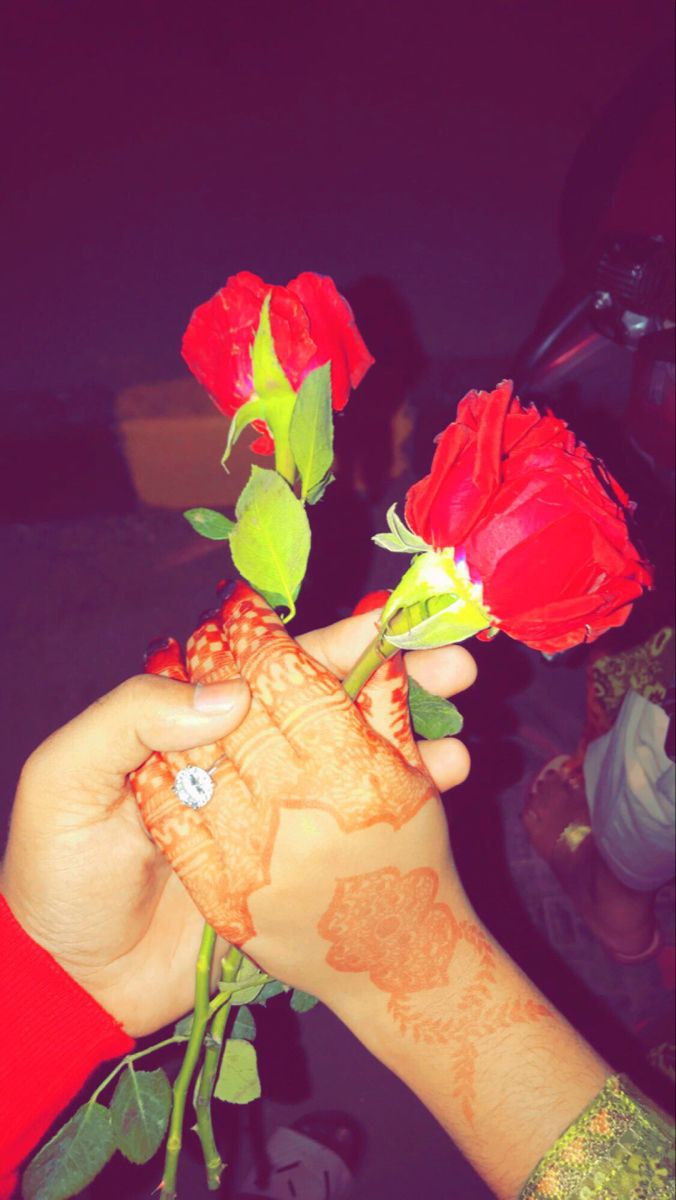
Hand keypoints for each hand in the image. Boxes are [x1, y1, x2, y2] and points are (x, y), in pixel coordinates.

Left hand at [1, 592, 473, 1036]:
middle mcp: (245, 758)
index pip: (269, 667)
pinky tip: (450, 776)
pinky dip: (410, 795)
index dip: (329, 642)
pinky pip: (360, 820)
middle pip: (330, 701)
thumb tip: (234, 689)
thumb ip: (130, 719)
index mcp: (193, 724)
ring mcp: (279, 812)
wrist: (73, 983)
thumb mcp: (67, 782)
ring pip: (357, 755)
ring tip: (462, 729)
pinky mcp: (302, 866)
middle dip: (395, 672)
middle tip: (457, 661)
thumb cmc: (59, 873)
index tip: (387, 623)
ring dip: (415, 731)